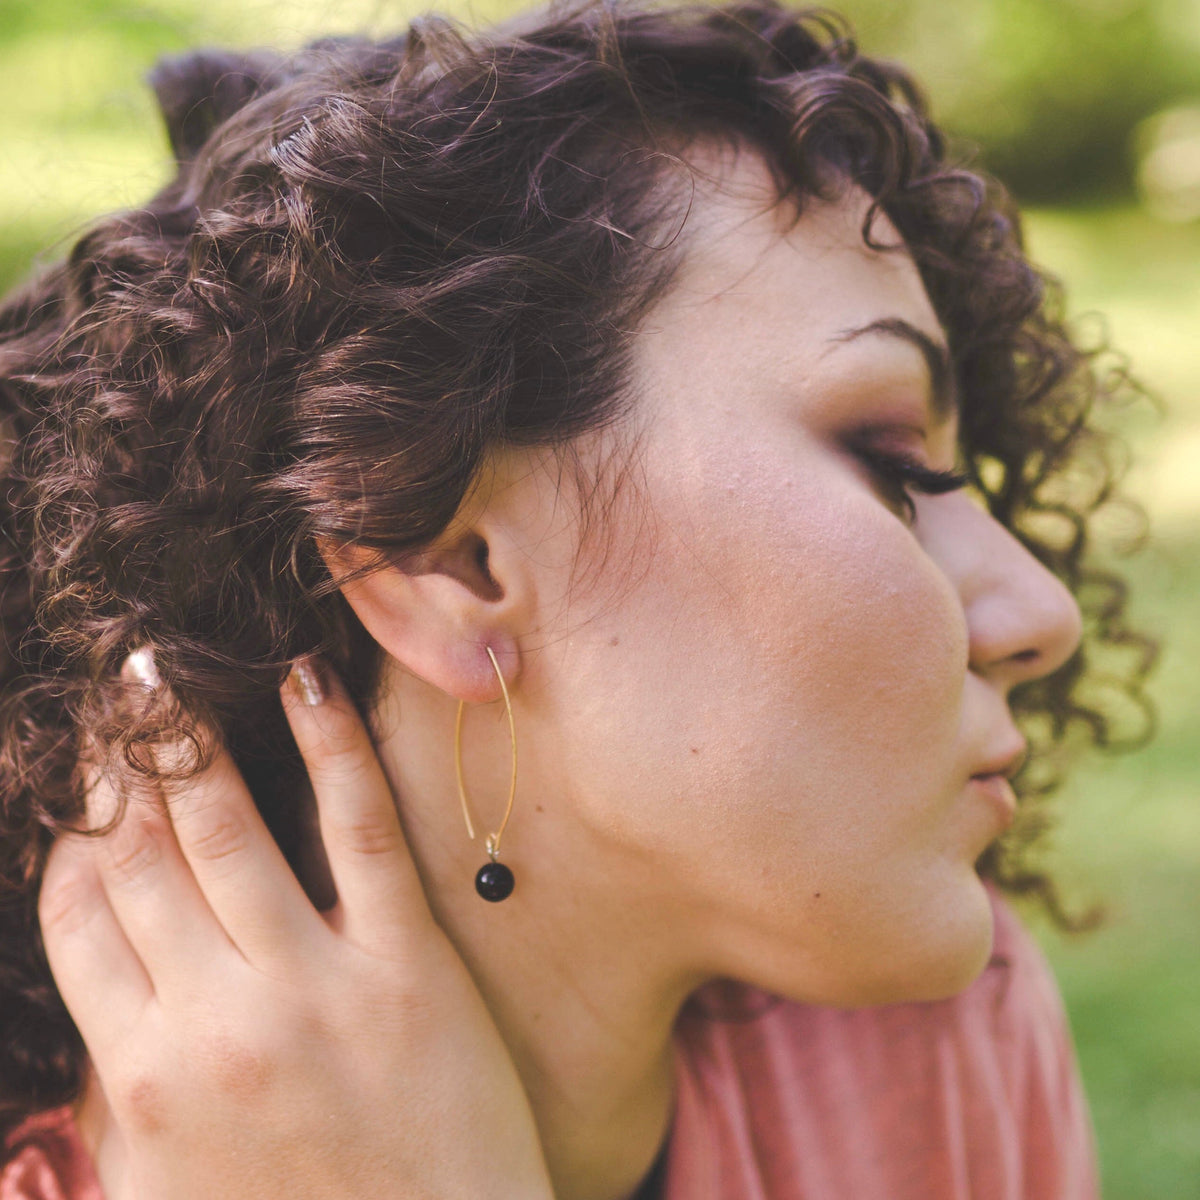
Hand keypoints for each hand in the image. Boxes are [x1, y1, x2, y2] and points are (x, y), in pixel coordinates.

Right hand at [39, 656, 553, 1199]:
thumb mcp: (171, 1189)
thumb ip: (125, 1095)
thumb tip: (105, 991)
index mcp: (147, 1077)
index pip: (79, 916)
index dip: (74, 837)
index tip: (85, 787)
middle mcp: (217, 1020)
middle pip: (142, 856)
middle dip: (120, 767)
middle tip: (119, 697)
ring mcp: (316, 984)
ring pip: (229, 829)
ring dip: (190, 737)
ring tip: (168, 674)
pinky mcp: (409, 962)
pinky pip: (361, 829)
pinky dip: (330, 745)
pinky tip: (305, 683)